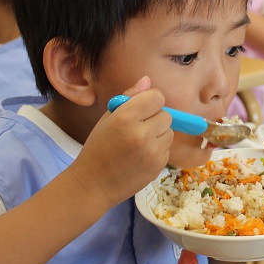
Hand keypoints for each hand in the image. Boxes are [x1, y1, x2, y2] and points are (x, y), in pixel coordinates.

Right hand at [68, 76, 173, 210]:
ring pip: (169, 132)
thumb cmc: (98, 148)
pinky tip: (140, 157)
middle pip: (166, 115)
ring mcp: (152, 151)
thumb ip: (129, 97)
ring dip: (158, 134)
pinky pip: (167, 148)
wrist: (94, 184)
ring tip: (138, 144)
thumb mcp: (107, 118)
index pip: (157, 97)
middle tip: (138, 128)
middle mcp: (141, 133)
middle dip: (155, 119)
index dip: (150, 101)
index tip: (142, 108)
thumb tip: (148, 80)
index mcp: (125, 117)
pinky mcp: (159, 165)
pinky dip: (157, 150)